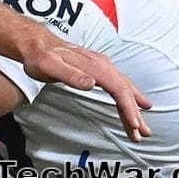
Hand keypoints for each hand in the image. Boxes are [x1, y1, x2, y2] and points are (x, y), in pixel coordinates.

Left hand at [20, 32, 151, 140]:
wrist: (34, 43)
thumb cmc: (40, 56)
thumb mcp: (50, 66)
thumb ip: (70, 75)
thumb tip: (92, 83)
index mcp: (95, 66)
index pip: (119, 89)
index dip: (128, 108)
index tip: (134, 125)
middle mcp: (102, 64)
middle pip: (125, 91)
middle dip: (135, 113)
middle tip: (143, 134)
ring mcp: (101, 66)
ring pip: (123, 89)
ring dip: (133, 108)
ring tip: (142, 127)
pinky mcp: (97, 69)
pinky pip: (117, 85)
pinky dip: (127, 98)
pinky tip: (133, 104)